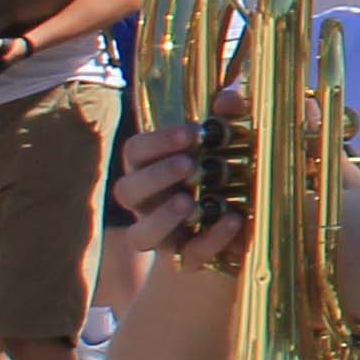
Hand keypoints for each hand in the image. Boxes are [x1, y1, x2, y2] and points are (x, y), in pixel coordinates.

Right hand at [115, 91, 252, 269]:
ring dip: (164, 216)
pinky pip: (190, 256)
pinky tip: (232, 220)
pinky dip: (210, 239)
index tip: (191, 132)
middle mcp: (147, 205)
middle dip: (156, 176)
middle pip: (128, 191)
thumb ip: (227, 120)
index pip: (135, 152)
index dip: (157, 142)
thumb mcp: (225, 145)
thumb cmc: (222, 175)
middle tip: (189, 164)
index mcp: (149, 170)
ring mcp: (163, 236)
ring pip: (142, 234)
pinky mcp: (188, 261)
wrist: (231, 232)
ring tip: (190, 201)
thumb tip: (230, 98)